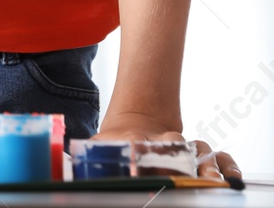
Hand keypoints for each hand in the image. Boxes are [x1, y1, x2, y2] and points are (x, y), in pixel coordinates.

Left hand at [95, 112, 239, 181]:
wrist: (135, 127)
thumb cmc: (115, 144)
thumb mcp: (99, 146)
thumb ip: (90, 152)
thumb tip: (73, 160)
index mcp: (133, 139)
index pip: (136, 142)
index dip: (137, 149)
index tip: (139, 154)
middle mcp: (162, 141)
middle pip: (173, 142)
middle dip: (177, 157)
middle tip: (182, 171)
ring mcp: (182, 146)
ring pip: (198, 147)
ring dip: (206, 162)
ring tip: (212, 179)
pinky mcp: (199, 154)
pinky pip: (218, 157)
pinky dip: (227, 164)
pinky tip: (232, 177)